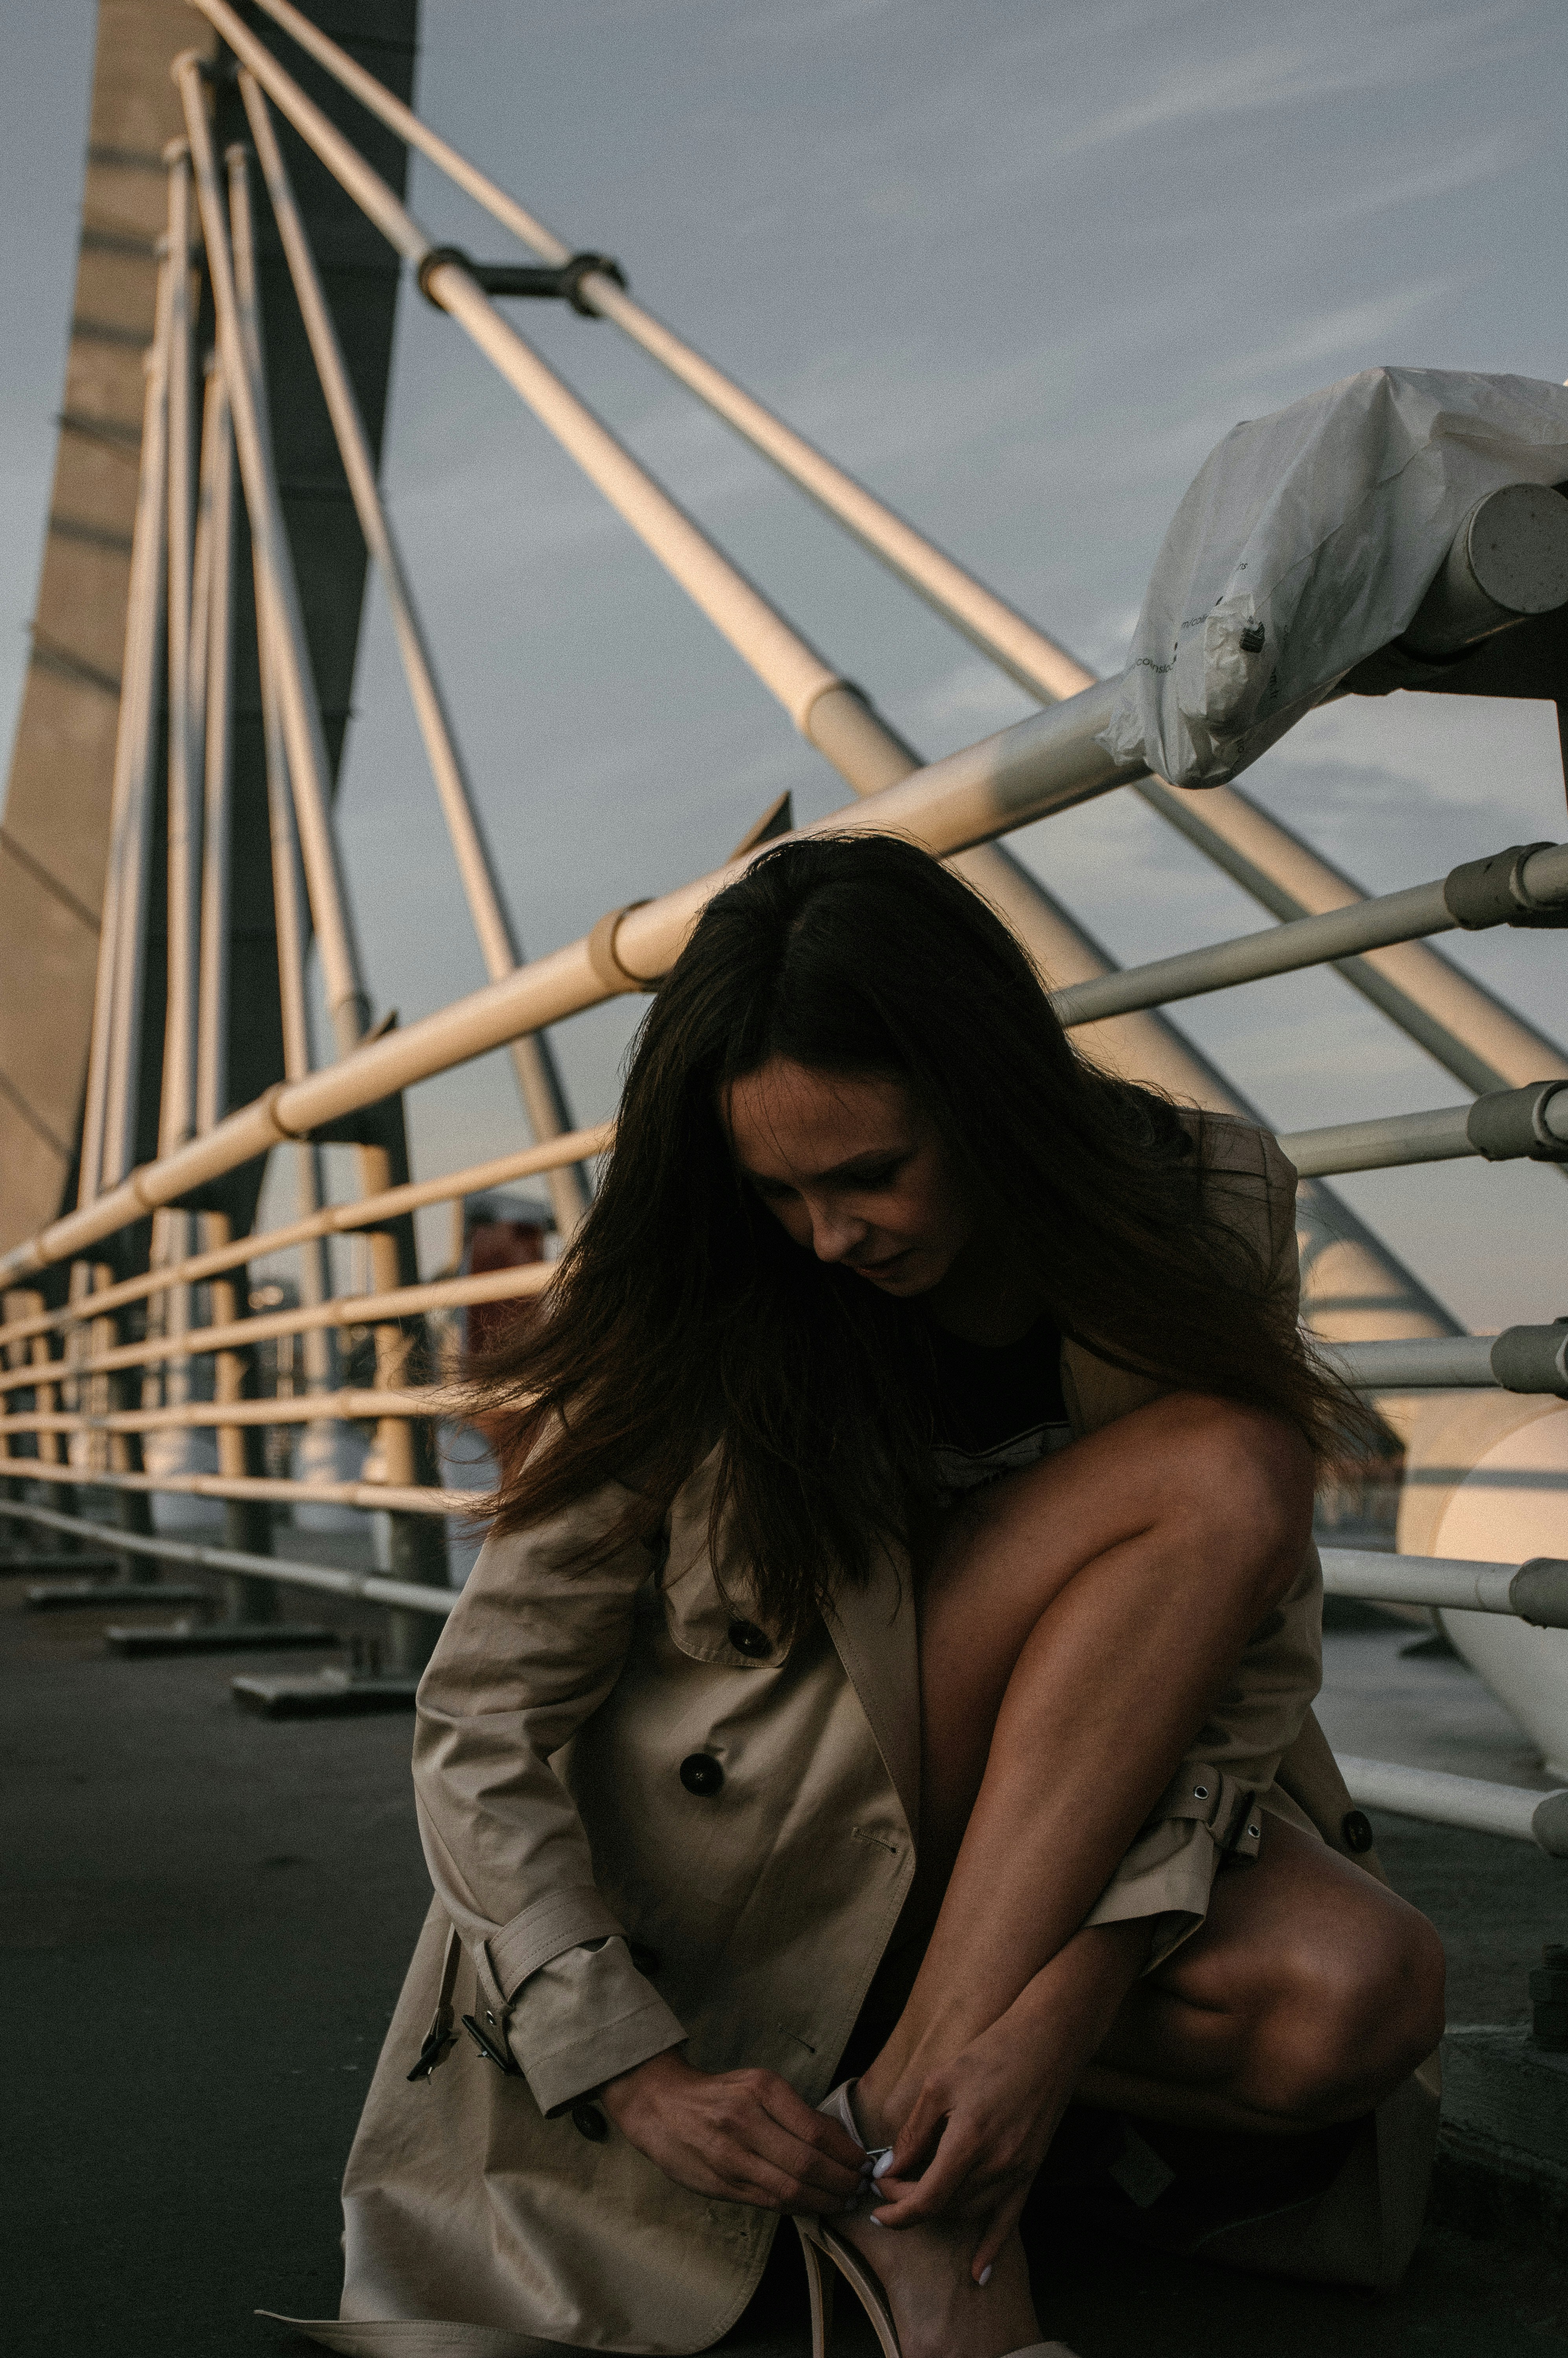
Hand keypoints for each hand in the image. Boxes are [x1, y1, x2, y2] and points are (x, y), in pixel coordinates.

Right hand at [599, 2048, 865, 2212]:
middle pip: (807, 2163)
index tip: (864, 2163)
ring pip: (789, 2189)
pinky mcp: (719, 2182)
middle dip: (841, 2181)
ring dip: (824, 2200)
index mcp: (761, 2089)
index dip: (847, 2154)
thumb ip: (794, 2112)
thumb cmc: (717, 2094)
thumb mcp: (757, 2085)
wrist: (659, 2105)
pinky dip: (796, 2207)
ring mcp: (730, 2155)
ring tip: (842, 2201)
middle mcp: (746, 2120)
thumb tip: (839, 2140)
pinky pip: (768, 2202)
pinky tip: (812, 2205)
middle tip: (859, 2187)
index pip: (817, 2130)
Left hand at [869, 1919, 1152, 2276]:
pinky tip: (978, 2274)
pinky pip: (1008, 2221)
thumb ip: (914, 2132)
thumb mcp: (940, 2084)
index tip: (877, 2198)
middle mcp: (997, 2166)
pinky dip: (991, 2249)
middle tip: (890, 2184)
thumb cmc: (990, 2054)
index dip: (897, 2207)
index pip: (927, 2199)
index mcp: (970, 2142)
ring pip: (969, 2214)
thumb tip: (891, 2168)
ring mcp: (1018, 2173)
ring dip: (939, 2213)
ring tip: (916, 2196)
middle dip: (911, 2204)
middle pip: (946, 2209)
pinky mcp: (1030, 2172)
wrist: (1048, 2043)